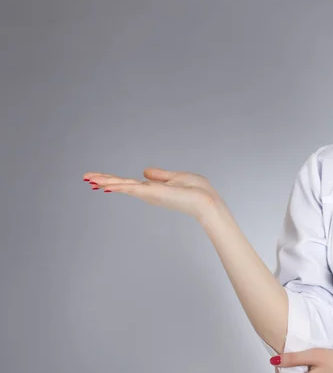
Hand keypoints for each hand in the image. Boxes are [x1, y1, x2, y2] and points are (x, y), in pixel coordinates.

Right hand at [82, 168, 225, 223]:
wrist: (206, 201)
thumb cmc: (197, 191)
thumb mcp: (176, 177)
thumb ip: (160, 175)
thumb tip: (145, 171)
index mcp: (153, 189)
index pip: (130, 183)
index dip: (114, 180)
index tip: (99, 178)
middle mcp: (148, 193)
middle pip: (122, 185)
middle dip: (104, 181)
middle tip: (86, 178)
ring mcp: (149, 194)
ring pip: (123, 186)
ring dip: (106, 181)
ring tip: (89, 179)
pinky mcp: (153, 193)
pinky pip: (131, 188)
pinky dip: (118, 185)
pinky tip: (105, 185)